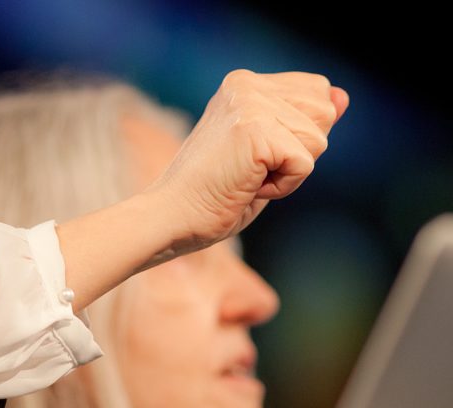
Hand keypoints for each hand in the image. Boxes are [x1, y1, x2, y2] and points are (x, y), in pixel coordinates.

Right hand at [149, 69, 348, 247]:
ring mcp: (250, 105)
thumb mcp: (266, 153)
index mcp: (244, 84)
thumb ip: (304, 122)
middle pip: (323, 113)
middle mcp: (247, 86)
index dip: (298, 136)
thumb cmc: (212, 195)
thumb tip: (343, 96)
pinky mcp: (256, 131)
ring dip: (288, 173)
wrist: (170, 217)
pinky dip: (282, 187)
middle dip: (297, 152)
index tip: (252, 157)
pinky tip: (246, 187)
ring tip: (244, 179)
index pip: (317, 94)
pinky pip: (305, 164)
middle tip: (247, 171)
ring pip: (318, 140)